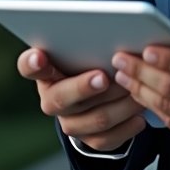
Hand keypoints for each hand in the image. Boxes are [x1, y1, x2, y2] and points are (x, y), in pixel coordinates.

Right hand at [17, 48, 146, 151]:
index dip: (32, 62)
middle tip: (103, 76)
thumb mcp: (88, 49)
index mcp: (46, 71)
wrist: (99, 96)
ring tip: (137, 91)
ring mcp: (70, 122)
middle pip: (61, 98)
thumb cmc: (93, 61)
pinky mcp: (88, 140)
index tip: (39, 55)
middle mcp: (52, 99)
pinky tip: (140, 117)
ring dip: (119, 105)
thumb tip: (114, 30)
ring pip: (93, 119)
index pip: (29, 66)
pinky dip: (126, 127)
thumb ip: (90, 41)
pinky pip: (106, 139)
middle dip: (83, 87)